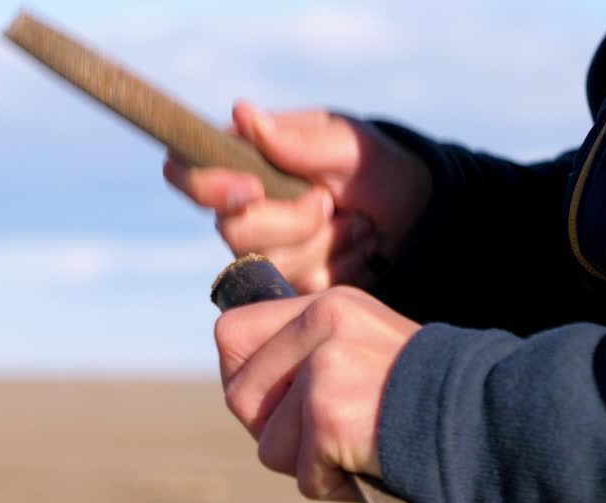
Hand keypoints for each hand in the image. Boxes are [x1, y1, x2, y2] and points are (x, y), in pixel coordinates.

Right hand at [164, 100, 431, 293]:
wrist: (417, 215)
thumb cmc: (377, 166)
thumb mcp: (349, 144)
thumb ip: (298, 139)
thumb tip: (241, 114)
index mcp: (244, 161)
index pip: (188, 174)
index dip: (207, 186)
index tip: (251, 189)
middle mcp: (242, 208)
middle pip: (232, 231)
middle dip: (292, 220)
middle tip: (331, 201)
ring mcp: (263, 249)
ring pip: (270, 261)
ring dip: (324, 241)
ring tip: (355, 221)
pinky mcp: (289, 283)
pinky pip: (300, 285)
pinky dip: (339, 264)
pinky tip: (356, 246)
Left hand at [215, 286, 419, 500]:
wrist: (494, 425)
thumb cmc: (429, 402)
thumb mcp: (366, 351)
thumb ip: (310, 357)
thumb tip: (244, 392)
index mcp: (326, 306)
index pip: (231, 335)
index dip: (245, 380)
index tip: (278, 404)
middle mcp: (321, 324)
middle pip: (239, 396)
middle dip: (274, 432)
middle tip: (325, 437)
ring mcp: (323, 369)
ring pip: (268, 446)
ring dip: (309, 465)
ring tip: (360, 448)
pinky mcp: (329, 415)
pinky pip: (304, 476)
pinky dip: (335, 487)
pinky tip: (373, 465)